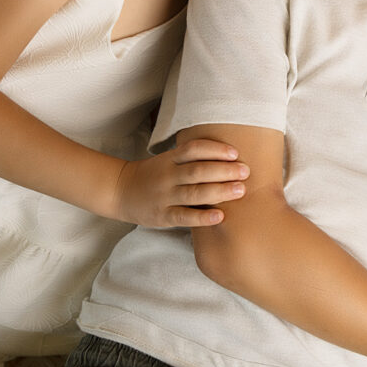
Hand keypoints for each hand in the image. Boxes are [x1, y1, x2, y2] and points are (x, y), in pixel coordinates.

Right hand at [113, 138, 248, 226]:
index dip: (215, 149)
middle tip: (246, 172)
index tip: (235, 153)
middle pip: (197, 171)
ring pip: (193, 193)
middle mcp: (167, 176)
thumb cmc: (156, 174)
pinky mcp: (162, 216)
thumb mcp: (169, 160)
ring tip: (240, 190)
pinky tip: (220, 216)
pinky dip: (202, 217)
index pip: (193, 149)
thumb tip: (232, 155)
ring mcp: (164, 196)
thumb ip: (193, 157)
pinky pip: (184, 217)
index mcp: (170, 159)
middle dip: (224, 171)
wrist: (120, 191)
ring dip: (219, 191)